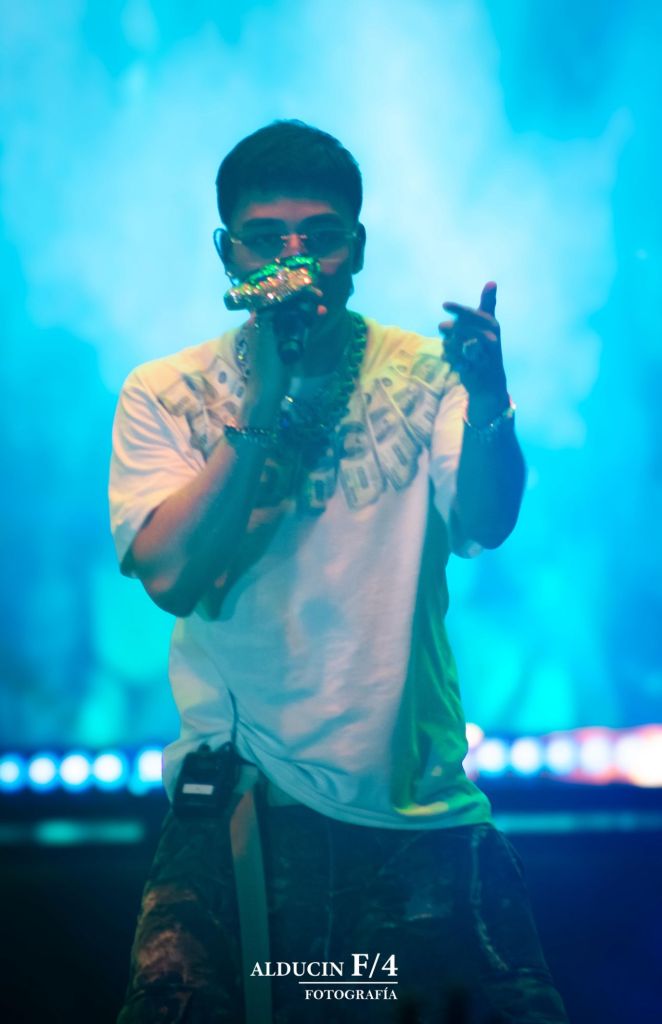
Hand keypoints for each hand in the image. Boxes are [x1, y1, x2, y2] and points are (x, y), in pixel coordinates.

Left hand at [438, 282, 507, 404]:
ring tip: (447, 345)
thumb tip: (492, 282)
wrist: (491, 380)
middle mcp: (491, 340)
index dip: (458, 309)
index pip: (473, 314)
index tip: (444, 305)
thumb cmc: (488, 348)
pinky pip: (456, 361)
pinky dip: (449, 358)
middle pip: (464, 329)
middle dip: (451, 328)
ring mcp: (483, 357)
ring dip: (448, 345)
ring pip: (458, 346)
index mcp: (492, 326)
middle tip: (442, 328)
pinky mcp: (474, 371)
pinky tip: (445, 357)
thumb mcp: (489, 325)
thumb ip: (488, 305)